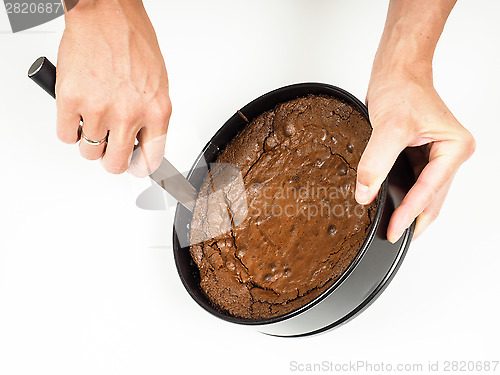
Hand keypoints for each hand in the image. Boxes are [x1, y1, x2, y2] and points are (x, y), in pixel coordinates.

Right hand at [56, 0, 170, 175]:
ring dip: (88, 141)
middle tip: (108, 148)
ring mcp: (99, 109)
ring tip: (92, 120)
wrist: (106, 14)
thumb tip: (142, 142)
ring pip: (88, 152)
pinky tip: (76, 113)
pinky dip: (68, 128)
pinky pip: (65, 136)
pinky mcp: (71, 101)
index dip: (139, 168)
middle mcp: (130, 115)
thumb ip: (150, 117)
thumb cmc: (132, 42)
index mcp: (157, 112)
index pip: (150, 160)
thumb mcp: (157, 85)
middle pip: (115, 164)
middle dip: (111, 159)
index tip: (133, 168)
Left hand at [356, 72, 474, 242]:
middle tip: (394, 238)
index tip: (393, 231)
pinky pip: (413, 182)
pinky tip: (392, 206)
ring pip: (424, 193)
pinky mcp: (420, 155)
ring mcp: (436, 156)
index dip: (409, 213)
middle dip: (414, 219)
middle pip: (432, 198)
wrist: (396, 72)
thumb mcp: (389, 127)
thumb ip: (376, 162)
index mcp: (454, 148)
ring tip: (394, 228)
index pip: (429, 191)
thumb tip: (366, 194)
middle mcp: (449, 154)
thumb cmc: (402, 89)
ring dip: (409, 210)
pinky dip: (403, 195)